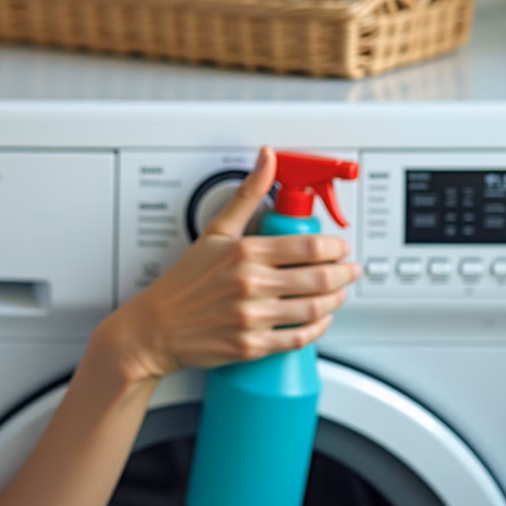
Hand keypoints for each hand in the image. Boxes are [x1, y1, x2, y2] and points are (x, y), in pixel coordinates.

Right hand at [93, 146, 359, 382]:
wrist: (156, 327)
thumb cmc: (184, 282)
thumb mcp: (215, 232)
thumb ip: (247, 195)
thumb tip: (267, 159)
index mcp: (245, 253)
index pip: (310, 246)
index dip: (336, 247)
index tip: (340, 247)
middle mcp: (250, 284)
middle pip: (319, 278)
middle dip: (344, 274)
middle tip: (349, 271)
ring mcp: (252, 317)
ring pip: (314, 309)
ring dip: (336, 300)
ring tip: (338, 293)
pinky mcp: (251, 346)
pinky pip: (298, 339)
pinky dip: (318, 330)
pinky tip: (320, 320)